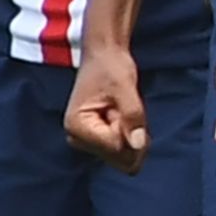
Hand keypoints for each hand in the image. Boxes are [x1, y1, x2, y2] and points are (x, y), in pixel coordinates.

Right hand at [63, 40, 152, 175]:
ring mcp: (87, 141)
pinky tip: (124, 116)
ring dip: (133, 135)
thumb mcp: (125, 87)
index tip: (122, 107)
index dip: (131, 131)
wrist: (104, 56)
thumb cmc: (111, 67)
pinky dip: (131, 134)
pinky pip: (124, 150)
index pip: (115, 148)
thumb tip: (138, 144)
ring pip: (125, 157)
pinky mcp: (97, 140)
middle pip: (120, 159)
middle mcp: (77, 139)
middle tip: (126, 109)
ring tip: (122, 110)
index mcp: (77, 127)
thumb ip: (133, 115)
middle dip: (133, 136)